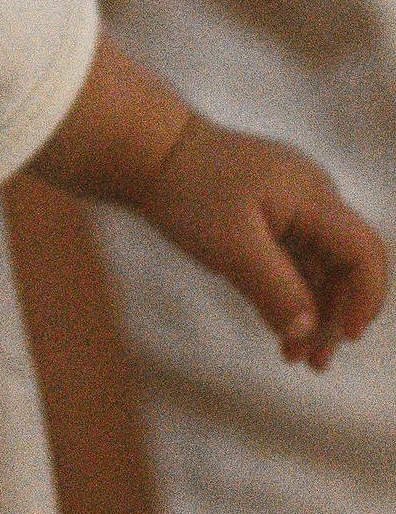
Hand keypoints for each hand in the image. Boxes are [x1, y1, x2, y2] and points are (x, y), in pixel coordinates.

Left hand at [140, 118, 387, 369]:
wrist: (148, 150)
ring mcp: (293, 206)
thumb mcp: (231, 246)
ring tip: (296, 358)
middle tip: (316, 363)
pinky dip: (292, 295)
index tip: (345, 336)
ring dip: (314, 312)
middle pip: (347, 265)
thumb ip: (274, 289)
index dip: (365, 297)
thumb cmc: (188, 192)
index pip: (364, 251)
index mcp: (314, 197)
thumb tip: (309, 333)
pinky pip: (296, 260)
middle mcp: (313, 198)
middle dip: (337, 315)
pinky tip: (282, 332)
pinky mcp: (271, 215)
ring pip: (320, 267)